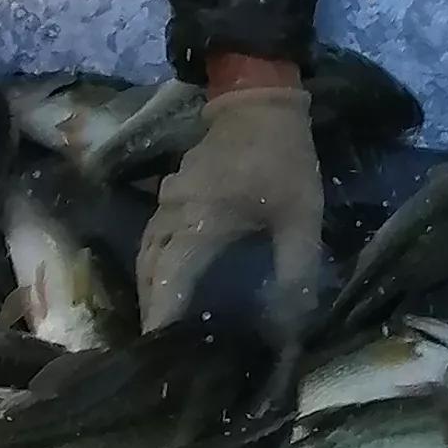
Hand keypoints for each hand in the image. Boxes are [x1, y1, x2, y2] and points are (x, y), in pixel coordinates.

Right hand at [134, 71, 323, 332]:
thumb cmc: (282, 158)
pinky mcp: (170, 193)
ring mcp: (166, 200)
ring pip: (146, 252)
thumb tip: (293, 323)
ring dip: (150, 286)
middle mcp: (173, 214)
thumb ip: (296, 270)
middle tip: (160, 346)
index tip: (155, 348)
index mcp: (201, 222)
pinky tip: (170, 280)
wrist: (259, 99)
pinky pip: (153, 235)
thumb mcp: (301, 216)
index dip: (161, 316)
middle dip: (151, 307)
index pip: (169, 279)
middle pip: (148, 269)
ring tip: (162, 321)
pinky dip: (156, 263)